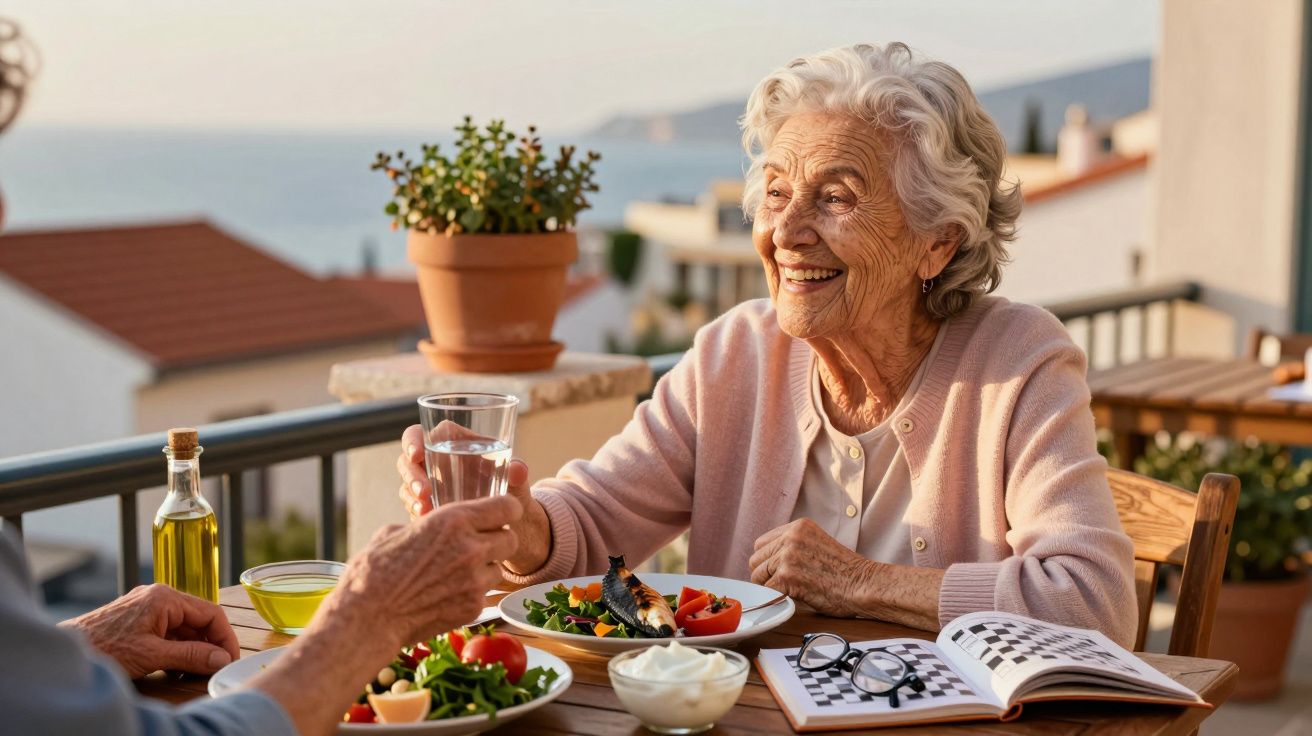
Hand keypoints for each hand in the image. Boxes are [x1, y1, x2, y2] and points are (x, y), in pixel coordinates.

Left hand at [60, 584, 238, 678]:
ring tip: (192, 671)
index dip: (225, 637)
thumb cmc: (103, 649)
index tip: (230, 659)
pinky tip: (174, 666)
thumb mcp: (153, 656)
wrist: (65, 651)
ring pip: (183, 626)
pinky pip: (167, 631)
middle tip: (214, 668)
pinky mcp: (136, 619)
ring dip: (192, 648)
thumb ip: (191, 656)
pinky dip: (175, 648)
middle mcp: (158, 597)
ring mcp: (146, 607)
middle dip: (208, 645)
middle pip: (198, 619)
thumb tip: (221, 659)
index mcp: (165, 598)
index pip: (211, 613)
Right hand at [313, 492, 522, 647]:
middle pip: (511, 539)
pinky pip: (485, 594)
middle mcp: (471, 547)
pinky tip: (446, 595)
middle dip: (498, 541)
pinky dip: (471, 594)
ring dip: (485, 570)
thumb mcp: (394, 532)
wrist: (367, 617)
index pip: (507, 507)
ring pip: (499, 569)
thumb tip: (427, 528)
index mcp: (454, 520)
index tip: (500, 515)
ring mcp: (474, 580)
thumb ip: (424, 526)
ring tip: (456, 575)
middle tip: (478, 547)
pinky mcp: (473, 607)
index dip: (506, 511)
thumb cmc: (373, 571)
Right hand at [397, 423, 551, 573]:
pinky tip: (426, 521)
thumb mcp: (516, 484)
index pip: (426, 434)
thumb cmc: (511, 494)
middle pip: (410, 460)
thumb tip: (519, 469)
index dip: (415, 440)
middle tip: (424, 492)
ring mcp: (428, 484)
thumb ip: (516, 474)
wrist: (508, 523)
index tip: (417, 455)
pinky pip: (413, 506)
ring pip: (408, 484)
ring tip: (424, 510)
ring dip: (411, 496)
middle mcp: (437, 461)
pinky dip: (417, 512)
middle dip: (412, 475)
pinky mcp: (425, 505)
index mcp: (456, 444)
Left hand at [748, 518, 872, 616]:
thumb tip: (769, 561)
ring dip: (769, 587)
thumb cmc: (846, 571)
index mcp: (798, 527)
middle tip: (780, 585)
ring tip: (789, 591)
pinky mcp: (787, 577)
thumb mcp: (818, 543)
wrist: (863, 585)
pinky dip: (775, 598)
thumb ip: (794, 545)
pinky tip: (791, 597)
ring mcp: (787, 556)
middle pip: (756, 559)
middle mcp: (791, 537)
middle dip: (764, 574)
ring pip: (757, 575)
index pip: (762, 543)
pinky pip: (766, 590)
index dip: (767, 560)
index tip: (775, 571)